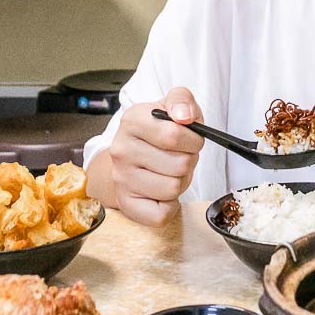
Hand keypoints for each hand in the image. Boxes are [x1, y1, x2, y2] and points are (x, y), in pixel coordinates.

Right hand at [93, 87, 204, 226]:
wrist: (130, 155)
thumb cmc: (158, 131)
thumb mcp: (172, 106)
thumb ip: (182, 100)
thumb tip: (184, 116)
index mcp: (132, 120)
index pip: (175, 135)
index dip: (193, 140)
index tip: (190, 139)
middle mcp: (121, 150)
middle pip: (179, 165)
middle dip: (188, 161)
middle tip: (178, 156)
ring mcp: (121, 178)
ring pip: (173, 189)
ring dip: (181, 182)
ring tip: (169, 171)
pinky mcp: (126, 204)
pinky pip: (162, 214)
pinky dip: (170, 206)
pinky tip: (162, 191)